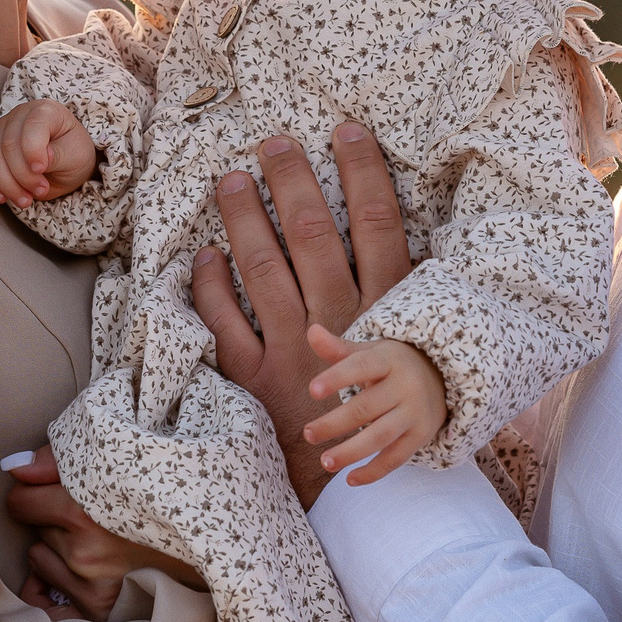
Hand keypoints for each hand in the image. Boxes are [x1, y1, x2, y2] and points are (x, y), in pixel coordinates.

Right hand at [0, 100, 97, 207]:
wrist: (65, 164)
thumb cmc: (73, 155)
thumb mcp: (76, 156)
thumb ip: (58, 156)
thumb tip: (41, 158)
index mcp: (46, 111)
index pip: (32, 125)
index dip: (33, 150)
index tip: (41, 171)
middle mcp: (19, 115)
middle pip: (8, 145)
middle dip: (22, 175)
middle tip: (40, 190)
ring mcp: (1, 129)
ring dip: (6, 184)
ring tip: (25, 200)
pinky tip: (2, 197)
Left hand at [1, 445, 199, 620]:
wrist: (209, 541)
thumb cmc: (161, 494)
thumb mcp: (116, 462)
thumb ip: (56, 460)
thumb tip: (13, 467)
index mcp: (83, 510)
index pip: (20, 500)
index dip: (34, 491)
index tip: (53, 489)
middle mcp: (84, 551)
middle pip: (33, 529)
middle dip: (52, 518)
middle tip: (90, 513)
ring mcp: (92, 585)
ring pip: (39, 558)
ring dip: (58, 548)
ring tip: (97, 538)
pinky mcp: (99, 610)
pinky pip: (46, 595)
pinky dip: (56, 583)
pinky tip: (79, 573)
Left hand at [194, 122, 414, 506]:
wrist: (351, 490)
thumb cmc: (386, 413)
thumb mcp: (412, 352)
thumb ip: (410, 299)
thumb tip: (417, 243)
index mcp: (386, 311)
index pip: (378, 223)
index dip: (362, 171)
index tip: (346, 131)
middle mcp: (338, 321)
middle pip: (312, 232)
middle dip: (291, 179)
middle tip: (273, 141)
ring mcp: (291, 349)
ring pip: (261, 267)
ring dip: (243, 217)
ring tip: (229, 180)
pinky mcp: (252, 377)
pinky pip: (223, 322)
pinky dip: (210, 286)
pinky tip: (204, 256)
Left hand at [302, 334, 446, 484]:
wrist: (441, 377)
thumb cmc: (391, 364)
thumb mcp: (369, 352)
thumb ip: (338, 349)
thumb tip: (311, 332)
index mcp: (388, 360)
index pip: (360, 367)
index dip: (336, 378)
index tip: (312, 391)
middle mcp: (405, 386)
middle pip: (366, 408)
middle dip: (335, 424)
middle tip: (308, 434)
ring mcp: (415, 413)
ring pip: (381, 436)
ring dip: (351, 452)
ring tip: (325, 462)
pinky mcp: (421, 436)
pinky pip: (397, 458)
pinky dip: (374, 471)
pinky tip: (350, 479)